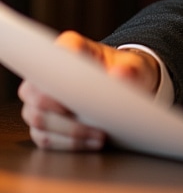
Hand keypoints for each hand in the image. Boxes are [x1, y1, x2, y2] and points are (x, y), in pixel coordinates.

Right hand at [19, 31, 159, 151]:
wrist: (123, 83)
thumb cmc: (125, 69)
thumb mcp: (136, 65)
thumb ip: (130, 68)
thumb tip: (118, 75)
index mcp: (69, 48)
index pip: (52, 56)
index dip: (57, 77)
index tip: (74, 96)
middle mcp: (46, 72)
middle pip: (36, 94)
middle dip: (63, 114)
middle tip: (93, 122)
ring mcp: (40, 99)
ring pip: (39, 119)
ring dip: (69, 132)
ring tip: (99, 135)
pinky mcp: (43, 122)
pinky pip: (44, 137)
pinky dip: (67, 143)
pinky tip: (90, 142)